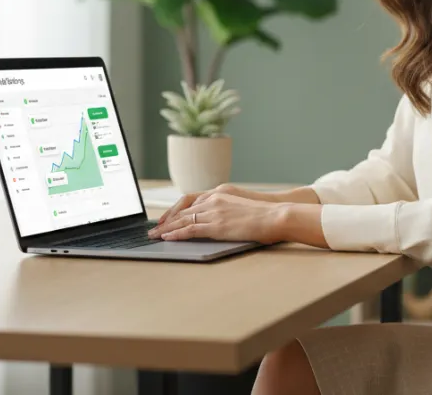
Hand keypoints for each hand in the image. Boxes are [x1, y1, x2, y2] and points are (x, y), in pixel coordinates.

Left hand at [148, 191, 285, 243]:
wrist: (276, 215)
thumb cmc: (266, 214)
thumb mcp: (243, 206)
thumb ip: (229, 209)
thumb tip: (222, 220)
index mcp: (220, 193)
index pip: (191, 200)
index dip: (176, 210)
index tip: (166, 218)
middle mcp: (214, 199)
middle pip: (183, 210)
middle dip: (166, 221)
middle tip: (154, 229)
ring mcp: (215, 212)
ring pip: (183, 220)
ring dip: (166, 229)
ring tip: (155, 236)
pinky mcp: (217, 225)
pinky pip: (191, 230)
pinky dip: (177, 234)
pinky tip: (168, 238)